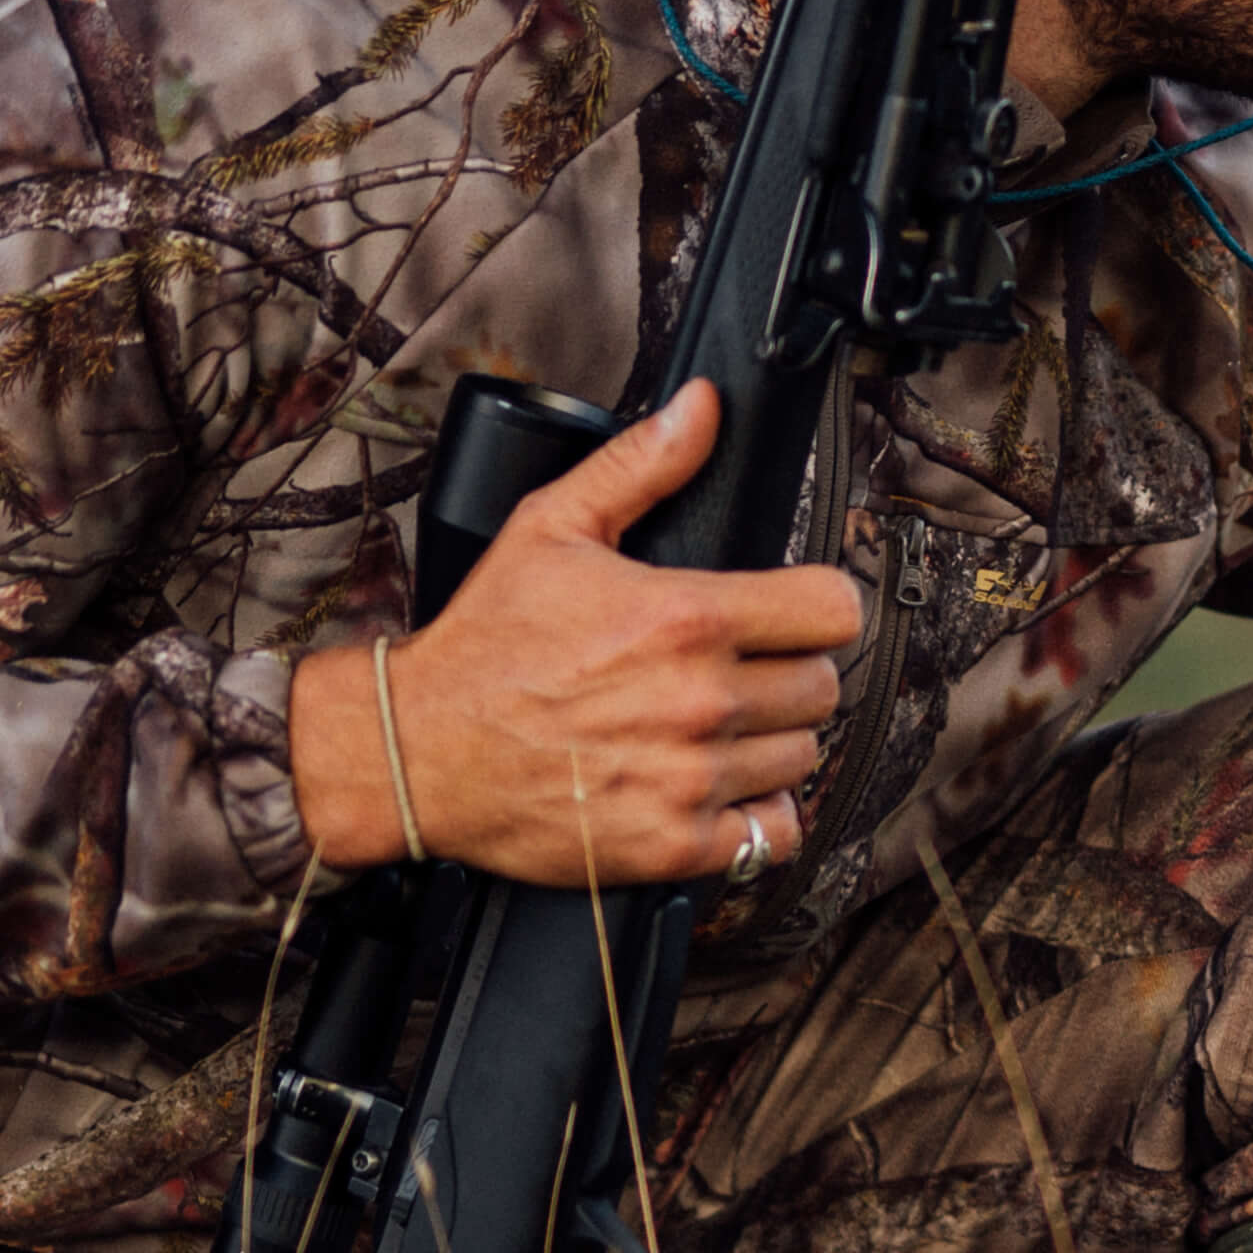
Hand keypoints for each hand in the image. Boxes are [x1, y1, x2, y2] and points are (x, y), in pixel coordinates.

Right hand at [292, 383, 866, 884]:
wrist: (418, 750)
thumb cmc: (484, 645)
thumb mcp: (551, 529)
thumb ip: (639, 466)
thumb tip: (702, 407)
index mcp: (684, 618)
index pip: (834, 611)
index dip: (819, 608)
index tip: (792, 613)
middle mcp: (699, 700)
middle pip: (823, 687)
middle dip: (789, 673)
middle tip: (738, 670)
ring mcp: (690, 778)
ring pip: (803, 756)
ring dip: (772, 741)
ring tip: (715, 725)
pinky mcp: (674, 845)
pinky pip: (772, 833)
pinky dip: (758, 816)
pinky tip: (718, 786)